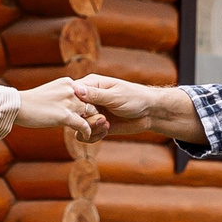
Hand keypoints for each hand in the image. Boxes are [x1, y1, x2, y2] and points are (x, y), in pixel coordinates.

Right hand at [12, 77, 109, 140]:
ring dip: (93, 123)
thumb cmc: (30, 101)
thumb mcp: (50, 91)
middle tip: (95, 123)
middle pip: (92, 102)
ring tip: (92, 131)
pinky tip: (86, 136)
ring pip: (91, 113)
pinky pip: (83, 125)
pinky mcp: (65, 116)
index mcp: (68, 83)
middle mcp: (71, 90)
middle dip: (94, 114)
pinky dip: (87, 131)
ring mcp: (69, 102)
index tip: (90, 113)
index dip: (90, 104)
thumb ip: (62, 94)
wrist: (18, 106)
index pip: (87, 93)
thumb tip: (67, 101)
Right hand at [76, 74, 205, 143]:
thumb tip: (75, 89)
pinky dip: (94, 136)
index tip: (85, 111)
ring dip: (91, 129)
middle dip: (85, 119)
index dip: (73, 105)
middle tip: (102, 119)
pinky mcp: (97, 126)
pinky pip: (85, 135)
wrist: (149, 113)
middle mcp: (89, 99)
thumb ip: (95, 95)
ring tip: (106, 125)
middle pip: (73, 112)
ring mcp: (93, 113)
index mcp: (91, 85)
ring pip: (78, 126)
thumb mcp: (115, 96)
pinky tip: (106, 131)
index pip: (71, 94)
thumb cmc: (135, 98)